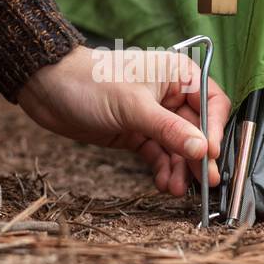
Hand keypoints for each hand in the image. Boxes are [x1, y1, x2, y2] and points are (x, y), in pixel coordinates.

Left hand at [18, 45, 231, 195]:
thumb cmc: (90, 82)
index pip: (212, 103)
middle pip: (197, 130)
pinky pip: (159, 154)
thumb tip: (203, 150)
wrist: (48, 88)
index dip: (215, 130)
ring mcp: (153, 116)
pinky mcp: (136, 133)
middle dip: (199, 157)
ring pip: (178, 146)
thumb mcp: (134, 107)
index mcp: (176, 74)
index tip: (212, 155)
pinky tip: (163, 183)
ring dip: (180, 168)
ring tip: (176, 189)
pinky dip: (163, 169)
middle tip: (205, 183)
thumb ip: (170, 130)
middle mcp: (169, 95)